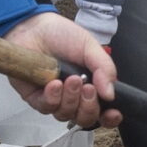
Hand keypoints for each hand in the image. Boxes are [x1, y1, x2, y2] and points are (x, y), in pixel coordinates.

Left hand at [2, 12, 120, 128]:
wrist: (33, 28)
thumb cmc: (61, 35)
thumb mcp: (89, 47)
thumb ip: (104, 68)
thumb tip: (111, 93)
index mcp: (92, 85)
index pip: (104, 111)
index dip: (110, 117)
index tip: (113, 113)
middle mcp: (74, 96)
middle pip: (86, 118)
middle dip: (89, 106)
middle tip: (88, 87)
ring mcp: (55, 99)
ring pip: (66, 115)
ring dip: (71, 99)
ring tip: (70, 79)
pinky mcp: (37, 99)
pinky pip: (47, 108)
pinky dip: (53, 98)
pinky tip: (54, 83)